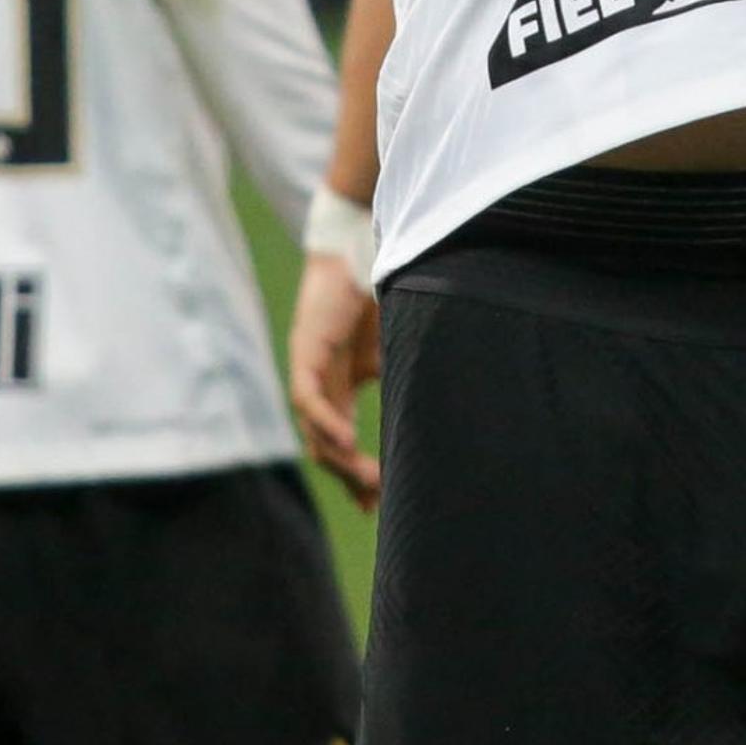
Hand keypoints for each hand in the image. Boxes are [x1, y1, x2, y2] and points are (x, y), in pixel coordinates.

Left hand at [288, 245, 382, 510]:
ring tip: (369, 480)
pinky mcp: (306, 352)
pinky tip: (347, 442)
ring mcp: (310, 368)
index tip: (376, 501)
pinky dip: (327, 423)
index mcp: (341, 382)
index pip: (341, 440)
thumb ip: (403, 375)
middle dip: (351, 476)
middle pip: (326, 445)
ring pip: (316, 430)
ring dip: (341, 459)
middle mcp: (322, 381)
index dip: (356, 473)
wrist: (360, 243)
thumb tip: (438, 407)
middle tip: (377, 500)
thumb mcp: (396, 345)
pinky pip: (309, 399)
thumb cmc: (381, 288)